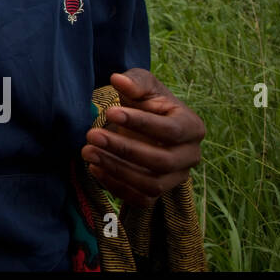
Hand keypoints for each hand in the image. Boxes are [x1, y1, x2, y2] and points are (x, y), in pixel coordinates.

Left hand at [81, 69, 204, 207]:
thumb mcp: (143, 85)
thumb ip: (134, 81)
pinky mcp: (159, 193)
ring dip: (117, 169)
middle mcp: (190, 156)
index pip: (170, 130)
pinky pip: (141, 199)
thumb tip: (118, 80)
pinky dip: (117, 187)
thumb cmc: (145, 101)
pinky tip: (94, 168)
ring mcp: (176, 178)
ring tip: (87, 151)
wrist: (143, 124)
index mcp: (192, 127)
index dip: (141, 123)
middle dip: (124, 149)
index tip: (111, 113)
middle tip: (92, 135)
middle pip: (162, 161)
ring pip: (152, 184)